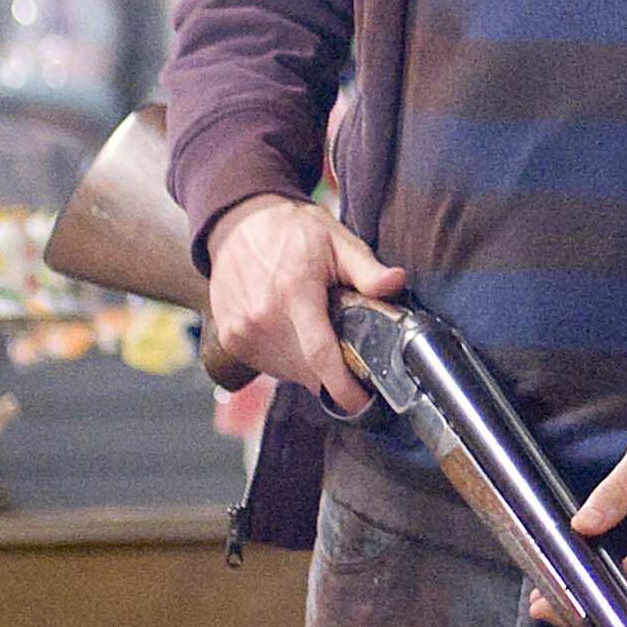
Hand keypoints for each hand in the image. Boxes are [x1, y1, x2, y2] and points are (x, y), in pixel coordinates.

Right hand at [203, 194, 406, 414]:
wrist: (239, 224)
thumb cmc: (293, 231)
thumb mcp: (338, 241)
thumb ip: (367, 269)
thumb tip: (396, 282)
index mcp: (294, 292)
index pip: (320, 355)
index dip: (342, 387)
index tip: (361, 402)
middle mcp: (263, 317)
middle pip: (306, 370)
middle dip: (333, 373)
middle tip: (350, 353)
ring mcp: (242, 330)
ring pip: (287, 372)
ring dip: (308, 367)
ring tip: (317, 333)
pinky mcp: (230, 338)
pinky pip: (267, 364)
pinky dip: (286, 359)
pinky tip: (294, 334)